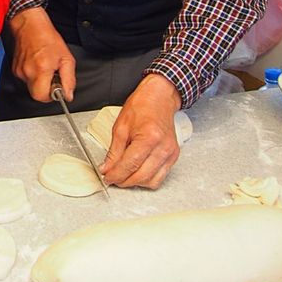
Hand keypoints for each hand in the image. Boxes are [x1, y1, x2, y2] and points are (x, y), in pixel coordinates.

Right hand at [8, 7, 75, 102]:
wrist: (30, 25)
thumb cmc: (47, 37)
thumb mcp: (66, 58)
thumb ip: (69, 79)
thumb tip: (68, 95)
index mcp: (41, 69)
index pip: (42, 97)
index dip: (51, 95)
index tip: (57, 87)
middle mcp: (27, 72)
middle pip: (36, 95)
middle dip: (46, 90)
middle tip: (52, 77)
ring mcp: (19, 71)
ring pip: (31, 87)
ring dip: (40, 82)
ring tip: (45, 67)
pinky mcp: (15, 69)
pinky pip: (26, 79)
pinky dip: (33, 75)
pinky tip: (37, 64)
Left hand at [98, 73, 182, 189]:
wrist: (159, 98)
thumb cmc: (142, 107)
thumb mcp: (120, 127)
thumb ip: (113, 152)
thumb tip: (107, 168)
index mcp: (149, 137)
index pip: (130, 165)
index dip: (116, 175)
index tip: (107, 177)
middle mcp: (163, 147)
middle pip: (141, 176)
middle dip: (124, 181)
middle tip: (113, 178)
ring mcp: (171, 153)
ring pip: (152, 181)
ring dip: (136, 183)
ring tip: (124, 175)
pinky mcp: (174, 156)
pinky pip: (160, 177)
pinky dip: (147, 179)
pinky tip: (137, 172)